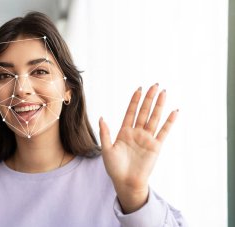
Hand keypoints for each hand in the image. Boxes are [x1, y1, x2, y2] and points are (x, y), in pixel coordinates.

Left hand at [99, 84, 177, 212]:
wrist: (126, 182)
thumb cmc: (114, 168)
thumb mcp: (106, 149)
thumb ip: (105, 133)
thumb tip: (101, 117)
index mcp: (124, 132)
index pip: (131, 112)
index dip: (135, 100)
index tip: (139, 88)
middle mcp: (137, 133)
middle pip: (144, 112)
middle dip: (149, 98)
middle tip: (154, 85)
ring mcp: (147, 138)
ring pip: (154, 118)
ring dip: (159, 105)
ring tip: (164, 92)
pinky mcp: (155, 146)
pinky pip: (163, 132)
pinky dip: (169, 122)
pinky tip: (174, 111)